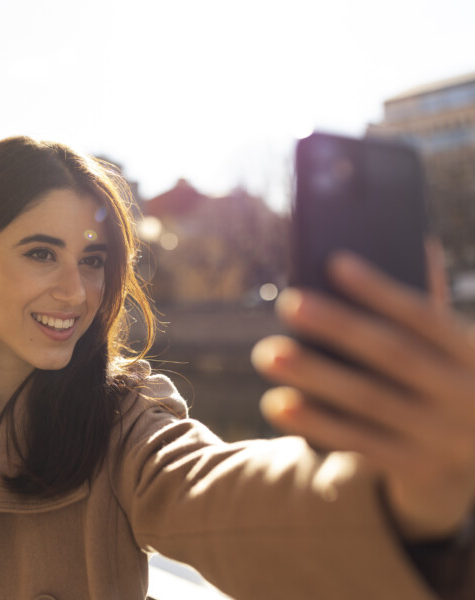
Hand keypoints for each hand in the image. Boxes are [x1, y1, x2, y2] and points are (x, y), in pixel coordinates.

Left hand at [252, 241, 474, 540]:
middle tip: (287, 303)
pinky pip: (357, 442)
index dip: (381, 290)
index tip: (334, 262)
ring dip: (315, 376)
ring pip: (369, 401)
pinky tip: (275, 402)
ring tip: (267, 353)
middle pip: (393, 356)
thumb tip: (416, 242)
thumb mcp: (453, 351)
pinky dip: (315, 422)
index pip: (425, 316)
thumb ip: (427, 308)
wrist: (473, 465)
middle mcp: (464, 396)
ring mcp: (441, 436)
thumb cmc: (445, 383)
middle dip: (338, 327)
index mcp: (474, 354)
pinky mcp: (412, 467)